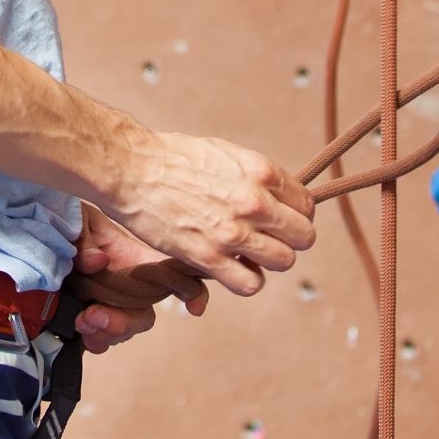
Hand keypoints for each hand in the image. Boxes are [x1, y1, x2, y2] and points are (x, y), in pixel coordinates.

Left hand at [64, 207, 208, 352]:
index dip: (192, 290)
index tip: (194, 307)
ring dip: (107, 332)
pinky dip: (93, 340)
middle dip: (126, 322)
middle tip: (96, 315)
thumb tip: (98, 261)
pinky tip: (78, 330)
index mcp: (131, 257)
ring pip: (123, 331)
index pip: (172, 274)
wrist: (29, 236)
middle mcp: (123, 285)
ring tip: (83, 320)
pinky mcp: (83, 319)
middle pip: (143, 314)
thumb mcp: (76, 219)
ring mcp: (105, 304)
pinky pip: (99, 340)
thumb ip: (86, 239)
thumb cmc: (63, 219)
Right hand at [109, 131, 315, 296]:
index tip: (280, 219)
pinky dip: (247, 280)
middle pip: (303, 237)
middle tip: (267, 238)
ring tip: (249, 253)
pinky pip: (250, 284)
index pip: (306, 205)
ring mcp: (233, 232)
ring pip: (283, 262)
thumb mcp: (226, 153)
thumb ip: (256, 177)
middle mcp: (254, 202)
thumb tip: (277, 198)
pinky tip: (233, 268)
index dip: (296, 215)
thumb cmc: (174, 157)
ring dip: (269, 261)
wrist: (132, 169)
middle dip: (289, 239)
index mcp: (261, 171)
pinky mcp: (209, 257)